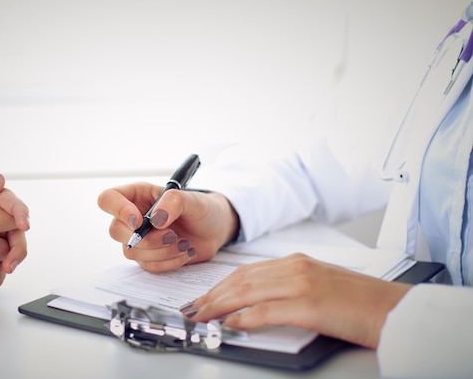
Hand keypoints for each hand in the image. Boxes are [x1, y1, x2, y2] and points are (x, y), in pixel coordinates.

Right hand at [97, 182, 239, 271]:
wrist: (215, 231)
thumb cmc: (202, 209)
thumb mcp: (194, 200)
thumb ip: (175, 202)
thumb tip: (156, 220)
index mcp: (138, 195)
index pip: (108, 199)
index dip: (118, 210)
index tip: (139, 221)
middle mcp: (133, 216)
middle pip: (116, 231)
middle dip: (146, 238)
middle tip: (172, 235)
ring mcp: (138, 238)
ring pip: (131, 252)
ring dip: (160, 251)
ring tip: (183, 243)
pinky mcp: (148, 256)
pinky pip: (148, 265)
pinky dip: (168, 262)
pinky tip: (184, 251)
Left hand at [182, 253, 411, 348]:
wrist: (395, 309)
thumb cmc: (359, 302)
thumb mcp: (319, 284)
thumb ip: (289, 287)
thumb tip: (256, 302)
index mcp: (297, 261)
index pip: (246, 272)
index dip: (220, 286)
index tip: (203, 298)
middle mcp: (296, 267)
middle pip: (241, 280)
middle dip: (212, 296)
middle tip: (192, 310)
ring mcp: (302, 284)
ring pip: (247, 292)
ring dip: (218, 306)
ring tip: (200, 318)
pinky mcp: (310, 305)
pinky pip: (266, 310)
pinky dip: (243, 318)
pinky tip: (229, 325)